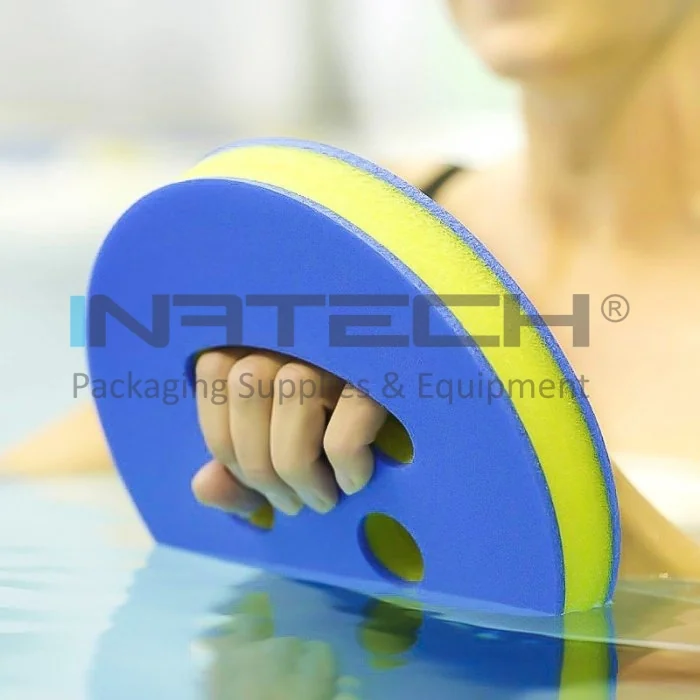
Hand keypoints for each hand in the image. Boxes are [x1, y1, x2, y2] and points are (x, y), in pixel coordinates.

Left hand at [191, 348, 388, 517]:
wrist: (426, 390)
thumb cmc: (342, 422)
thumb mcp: (283, 446)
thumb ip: (237, 468)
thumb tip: (204, 486)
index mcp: (269, 336)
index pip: (215, 371)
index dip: (222, 435)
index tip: (253, 479)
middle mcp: (302, 329)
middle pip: (249, 386)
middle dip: (259, 465)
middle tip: (289, 503)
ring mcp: (346, 346)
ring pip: (294, 396)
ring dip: (300, 473)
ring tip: (321, 499)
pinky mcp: (388, 372)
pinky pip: (346, 430)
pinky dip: (346, 467)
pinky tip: (356, 480)